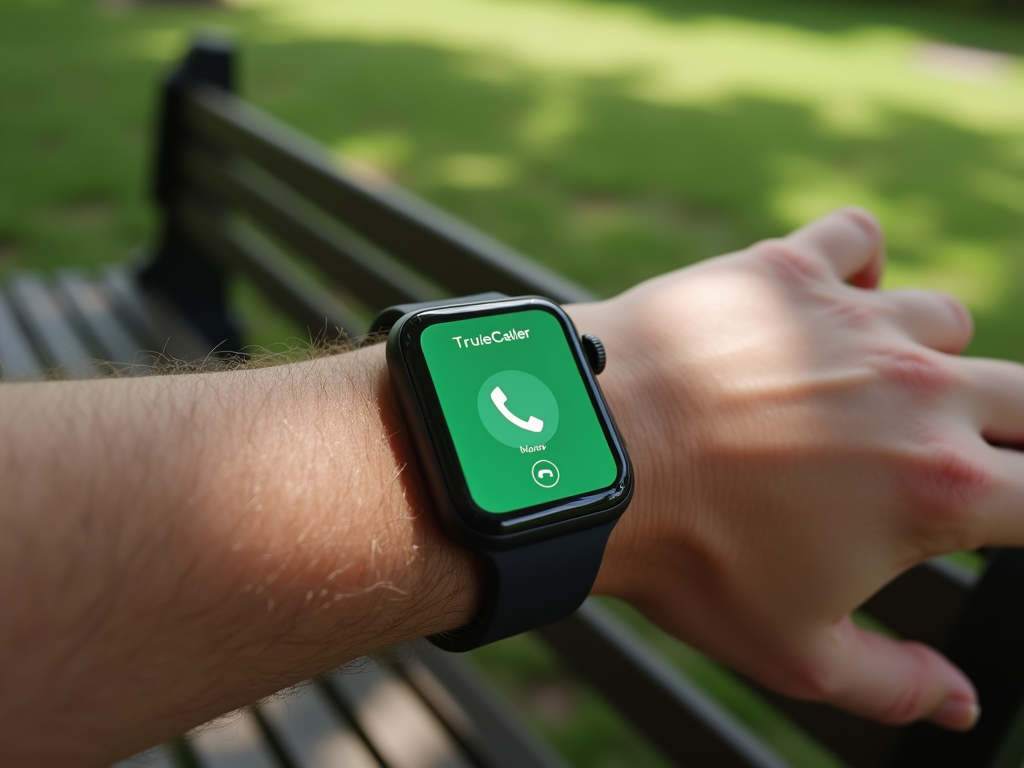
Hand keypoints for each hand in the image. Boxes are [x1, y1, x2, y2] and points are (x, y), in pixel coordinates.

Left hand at [575, 208, 1023, 729]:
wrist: (590, 458)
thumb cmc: (690, 560)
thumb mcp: (795, 650)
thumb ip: (896, 681)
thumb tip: (966, 703)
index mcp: (941, 489)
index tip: (1004, 514)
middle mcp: (919, 391)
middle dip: (1010, 432)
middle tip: (960, 457)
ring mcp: (854, 320)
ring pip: (945, 319)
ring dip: (929, 354)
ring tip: (874, 389)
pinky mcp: (786, 269)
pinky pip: (856, 236)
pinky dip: (854, 263)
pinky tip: (830, 296)